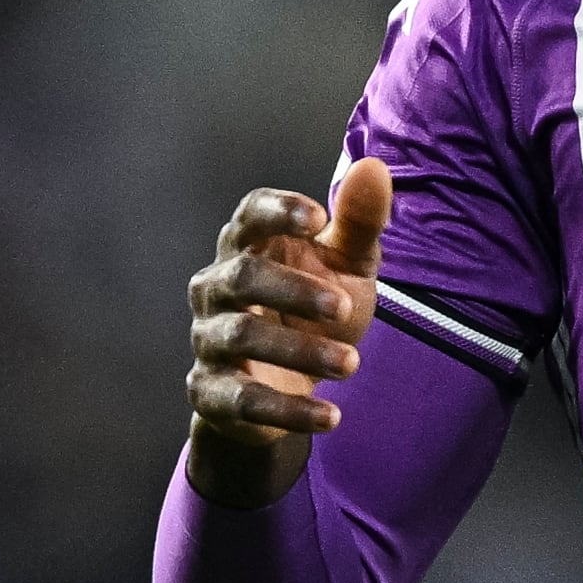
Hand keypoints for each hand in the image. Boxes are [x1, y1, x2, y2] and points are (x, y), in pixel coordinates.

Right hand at [183, 158, 393, 505]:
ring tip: (352, 363)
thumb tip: (375, 167)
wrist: (290, 386)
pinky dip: (288, 410)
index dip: (278, 211)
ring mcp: (208, 339)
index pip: (249, 215)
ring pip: (241, 337)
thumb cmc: (315, 309)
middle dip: (293, 290)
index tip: (320, 218)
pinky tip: (332, 415)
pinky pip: (242, 400)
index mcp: (248, 246)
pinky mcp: (209, 392)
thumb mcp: (345, 267)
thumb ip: (359, 222)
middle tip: (346, 307)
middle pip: (242, 277)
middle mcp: (216, 287)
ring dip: (299, 350)